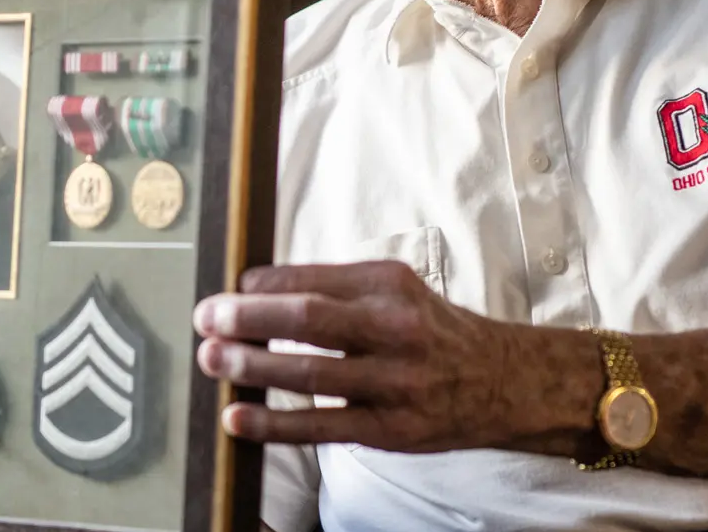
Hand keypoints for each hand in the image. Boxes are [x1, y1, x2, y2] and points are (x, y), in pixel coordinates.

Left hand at [192, 260, 540, 452]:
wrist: (500, 380)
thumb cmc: (431, 330)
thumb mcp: (395, 289)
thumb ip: (336, 288)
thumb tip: (257, 288)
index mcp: (389, 284)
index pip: (311, 279)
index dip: (261, 284)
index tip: (229, 290)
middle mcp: (394, 327)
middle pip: (307, 319)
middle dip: (247, 317)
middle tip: (207, 317)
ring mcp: (393, 381)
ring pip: (309, 373)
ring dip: (251, 366)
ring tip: (212, 360)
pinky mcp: (390, 429)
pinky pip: (321, 426)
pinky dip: (274, 424)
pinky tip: (238, 418)